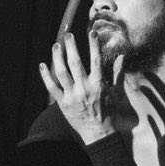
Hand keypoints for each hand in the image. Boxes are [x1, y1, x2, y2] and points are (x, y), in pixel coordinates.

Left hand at [38, 30, 122, 144]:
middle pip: (75, 62)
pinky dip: (45, 76)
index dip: (93, 45)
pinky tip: (42, 65)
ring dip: (57, 57)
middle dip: (71, 46)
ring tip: (56, 45)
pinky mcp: (62, 103)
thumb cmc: (108, 112)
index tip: (91, 32)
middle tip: (68, 35)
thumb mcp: (115, 92)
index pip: (96, 60)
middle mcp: (84, 88)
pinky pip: (51, 87)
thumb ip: (117, 73)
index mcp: (98, 84)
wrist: (98, 133)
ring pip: (61, 72)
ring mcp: (72, 96)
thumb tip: (122, 57)